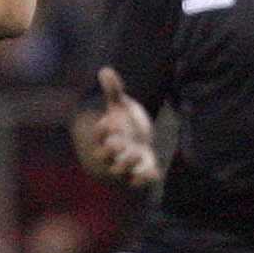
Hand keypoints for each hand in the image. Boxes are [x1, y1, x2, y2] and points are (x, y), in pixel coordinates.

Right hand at [78, 66, 162, 186]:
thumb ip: (113, 91)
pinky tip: (156, 172)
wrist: (131, 147)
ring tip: (136, 155)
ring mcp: (122, 165)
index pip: (97, 135)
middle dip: (111, 151)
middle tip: (122, 142)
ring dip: (126, 165)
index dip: (102, 129)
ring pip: (118, 171)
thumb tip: (105, 69)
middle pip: (103, 156)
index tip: (113, 121)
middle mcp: (110, 153)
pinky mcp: (135, 175)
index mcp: (104, 137)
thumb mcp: (119, 107)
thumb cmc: (122, 126)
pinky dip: (144, 179)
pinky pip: (136, 182)